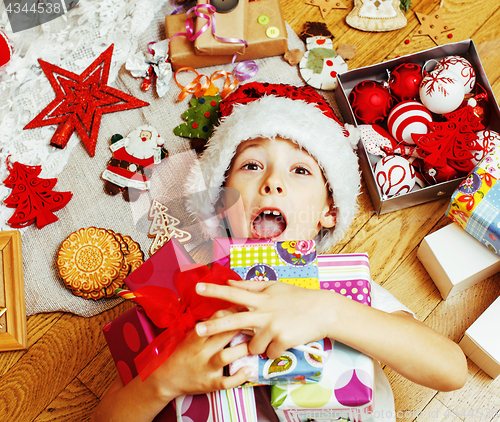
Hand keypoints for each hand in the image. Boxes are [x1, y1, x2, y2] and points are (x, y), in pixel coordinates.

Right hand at [151, 308, 251, 399]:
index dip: (233, 311)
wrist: (167, 379)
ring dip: (242, 350)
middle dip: (242, 326)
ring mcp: (206, 368)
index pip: (216, 319)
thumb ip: (207, 326)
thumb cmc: (182, 353)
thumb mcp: (190, 336)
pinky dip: (239, 377)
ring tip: (254, 346)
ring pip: (226, 356)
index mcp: (196, 337)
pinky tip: (249, 370)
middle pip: (223, 334)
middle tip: (257, 322)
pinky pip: (226, 382)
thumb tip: (228, 309)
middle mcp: (202, 351)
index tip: (246, 306)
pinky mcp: (210, 384)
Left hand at [195, 280, 328, 358]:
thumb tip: (229, 283)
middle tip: (197, 331)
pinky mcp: (283, 341)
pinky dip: (274, 351)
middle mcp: (264, 313)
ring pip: (253, 346)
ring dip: (259, 345)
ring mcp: (273, 328)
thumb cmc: (297, 298)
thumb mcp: (274, 287)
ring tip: (273, 336)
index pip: (233, 294)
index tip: (198, 288)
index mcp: (261, 298)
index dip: (215, 291)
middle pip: (233, 321)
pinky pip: (269, 354)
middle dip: (214, 326)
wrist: (322, 311)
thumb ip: (250, 286)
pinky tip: (284, 341)